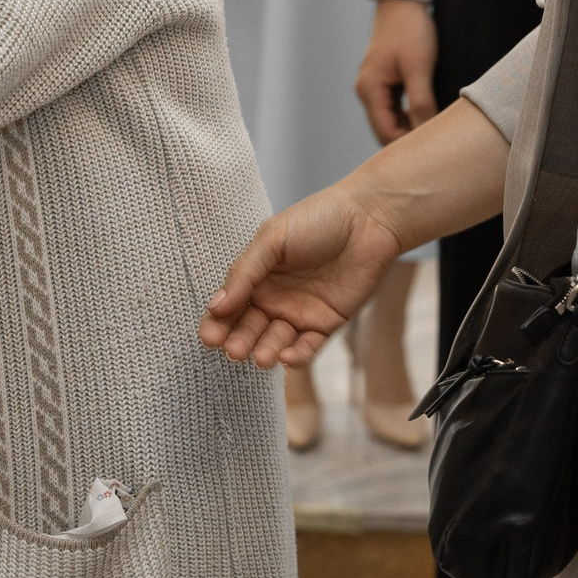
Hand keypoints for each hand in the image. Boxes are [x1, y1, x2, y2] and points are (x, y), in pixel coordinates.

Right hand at [199, 182, 406, 370]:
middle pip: (250, 327)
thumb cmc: (317, 219)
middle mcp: (275, 297)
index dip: (217, 323)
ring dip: (266, 351)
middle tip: (233, 351)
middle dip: (239, 341)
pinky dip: (298, 355)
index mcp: (257, 275)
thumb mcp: (272, 239)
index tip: (208, 338)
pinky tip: (287, 358)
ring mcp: (300, 312)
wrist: (369, 219)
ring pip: (277, 341)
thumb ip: (245, 273)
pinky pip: (309, 346)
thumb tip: (215, 306)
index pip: (230, 305)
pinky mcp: (327, 324)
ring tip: (261, 358)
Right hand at [356, 0, 438, 145]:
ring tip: (436, 136)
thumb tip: (426, 133)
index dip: (409, 146)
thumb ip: (421, 102)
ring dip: (410, 129)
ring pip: (390, 121)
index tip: (435, 151)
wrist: (402, 4)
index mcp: (369, 90)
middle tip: (438, 148)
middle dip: (408, 141)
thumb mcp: (419, 67)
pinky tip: (428, 118)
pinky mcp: (384, 82)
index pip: (386, 133)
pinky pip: (394, 109)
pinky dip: (409, 117)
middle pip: (385, 131)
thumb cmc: (410, 31)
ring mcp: (374, 87)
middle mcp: (366, 92)